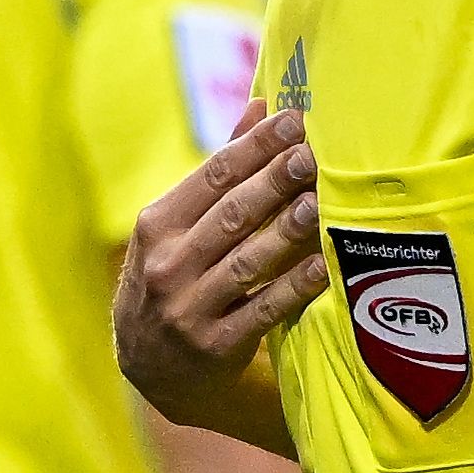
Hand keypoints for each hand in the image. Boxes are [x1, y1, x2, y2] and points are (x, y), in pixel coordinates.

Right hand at [117, 102, 330, 430]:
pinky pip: (262, 311)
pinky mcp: (215, 346)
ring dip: (283, 232)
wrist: (152, 367)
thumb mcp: (175, 228)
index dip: (254, 147)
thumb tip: (261, 106)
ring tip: (317, 203)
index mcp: (155, 225)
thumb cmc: (172, 278)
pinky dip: (292, 288)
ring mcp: (188, 308)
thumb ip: (219, 172)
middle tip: (310, 154)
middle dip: (272, 181)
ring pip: (244, 262)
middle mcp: (167, 265)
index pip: (211, 176)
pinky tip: (321, 266)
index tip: (294, 121)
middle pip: (229, 215)